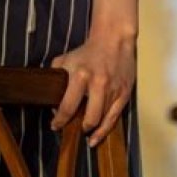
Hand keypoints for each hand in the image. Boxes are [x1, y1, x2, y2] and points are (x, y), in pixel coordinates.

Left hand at [50, 31, 135, 146]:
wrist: (113, 39)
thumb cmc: (87, 51)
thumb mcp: (66, 59)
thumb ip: (57, 77)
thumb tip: (52, 99)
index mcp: (80, 75)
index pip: (68, 106)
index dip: (59, 120)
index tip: (55, 126)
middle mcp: (98, 85)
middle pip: (88, 118)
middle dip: (79, 127)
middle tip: (73, 128)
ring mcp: (113, 91)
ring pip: (101, 120)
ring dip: (92, 129)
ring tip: (85, 133)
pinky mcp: (124, 94)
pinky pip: (114, 118)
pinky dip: (104, 130)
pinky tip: (96, 138)